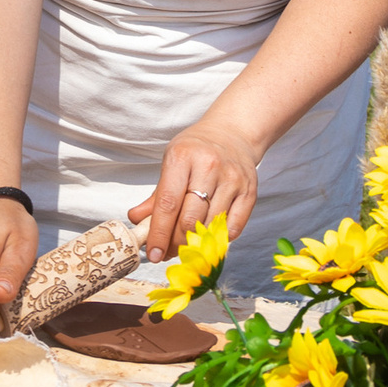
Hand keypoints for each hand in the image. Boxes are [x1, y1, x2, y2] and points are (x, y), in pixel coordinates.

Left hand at [127, 122, 260, 260]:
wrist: (233, 133)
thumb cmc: (196, 150)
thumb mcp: (171, 163)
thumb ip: (155, 196)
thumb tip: (137, 221)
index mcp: (182, 157)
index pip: (168, 204)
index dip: (159, 233)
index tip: (152, 253)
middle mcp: (209, 166)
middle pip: (189, 219)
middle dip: (175, 243)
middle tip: (167, 252)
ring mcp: (232, 179)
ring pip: (210, 226)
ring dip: (195, 244)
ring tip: (185, 246)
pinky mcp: (249, 191)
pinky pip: (234, 227)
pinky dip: (219, 239)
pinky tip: (208, 236)